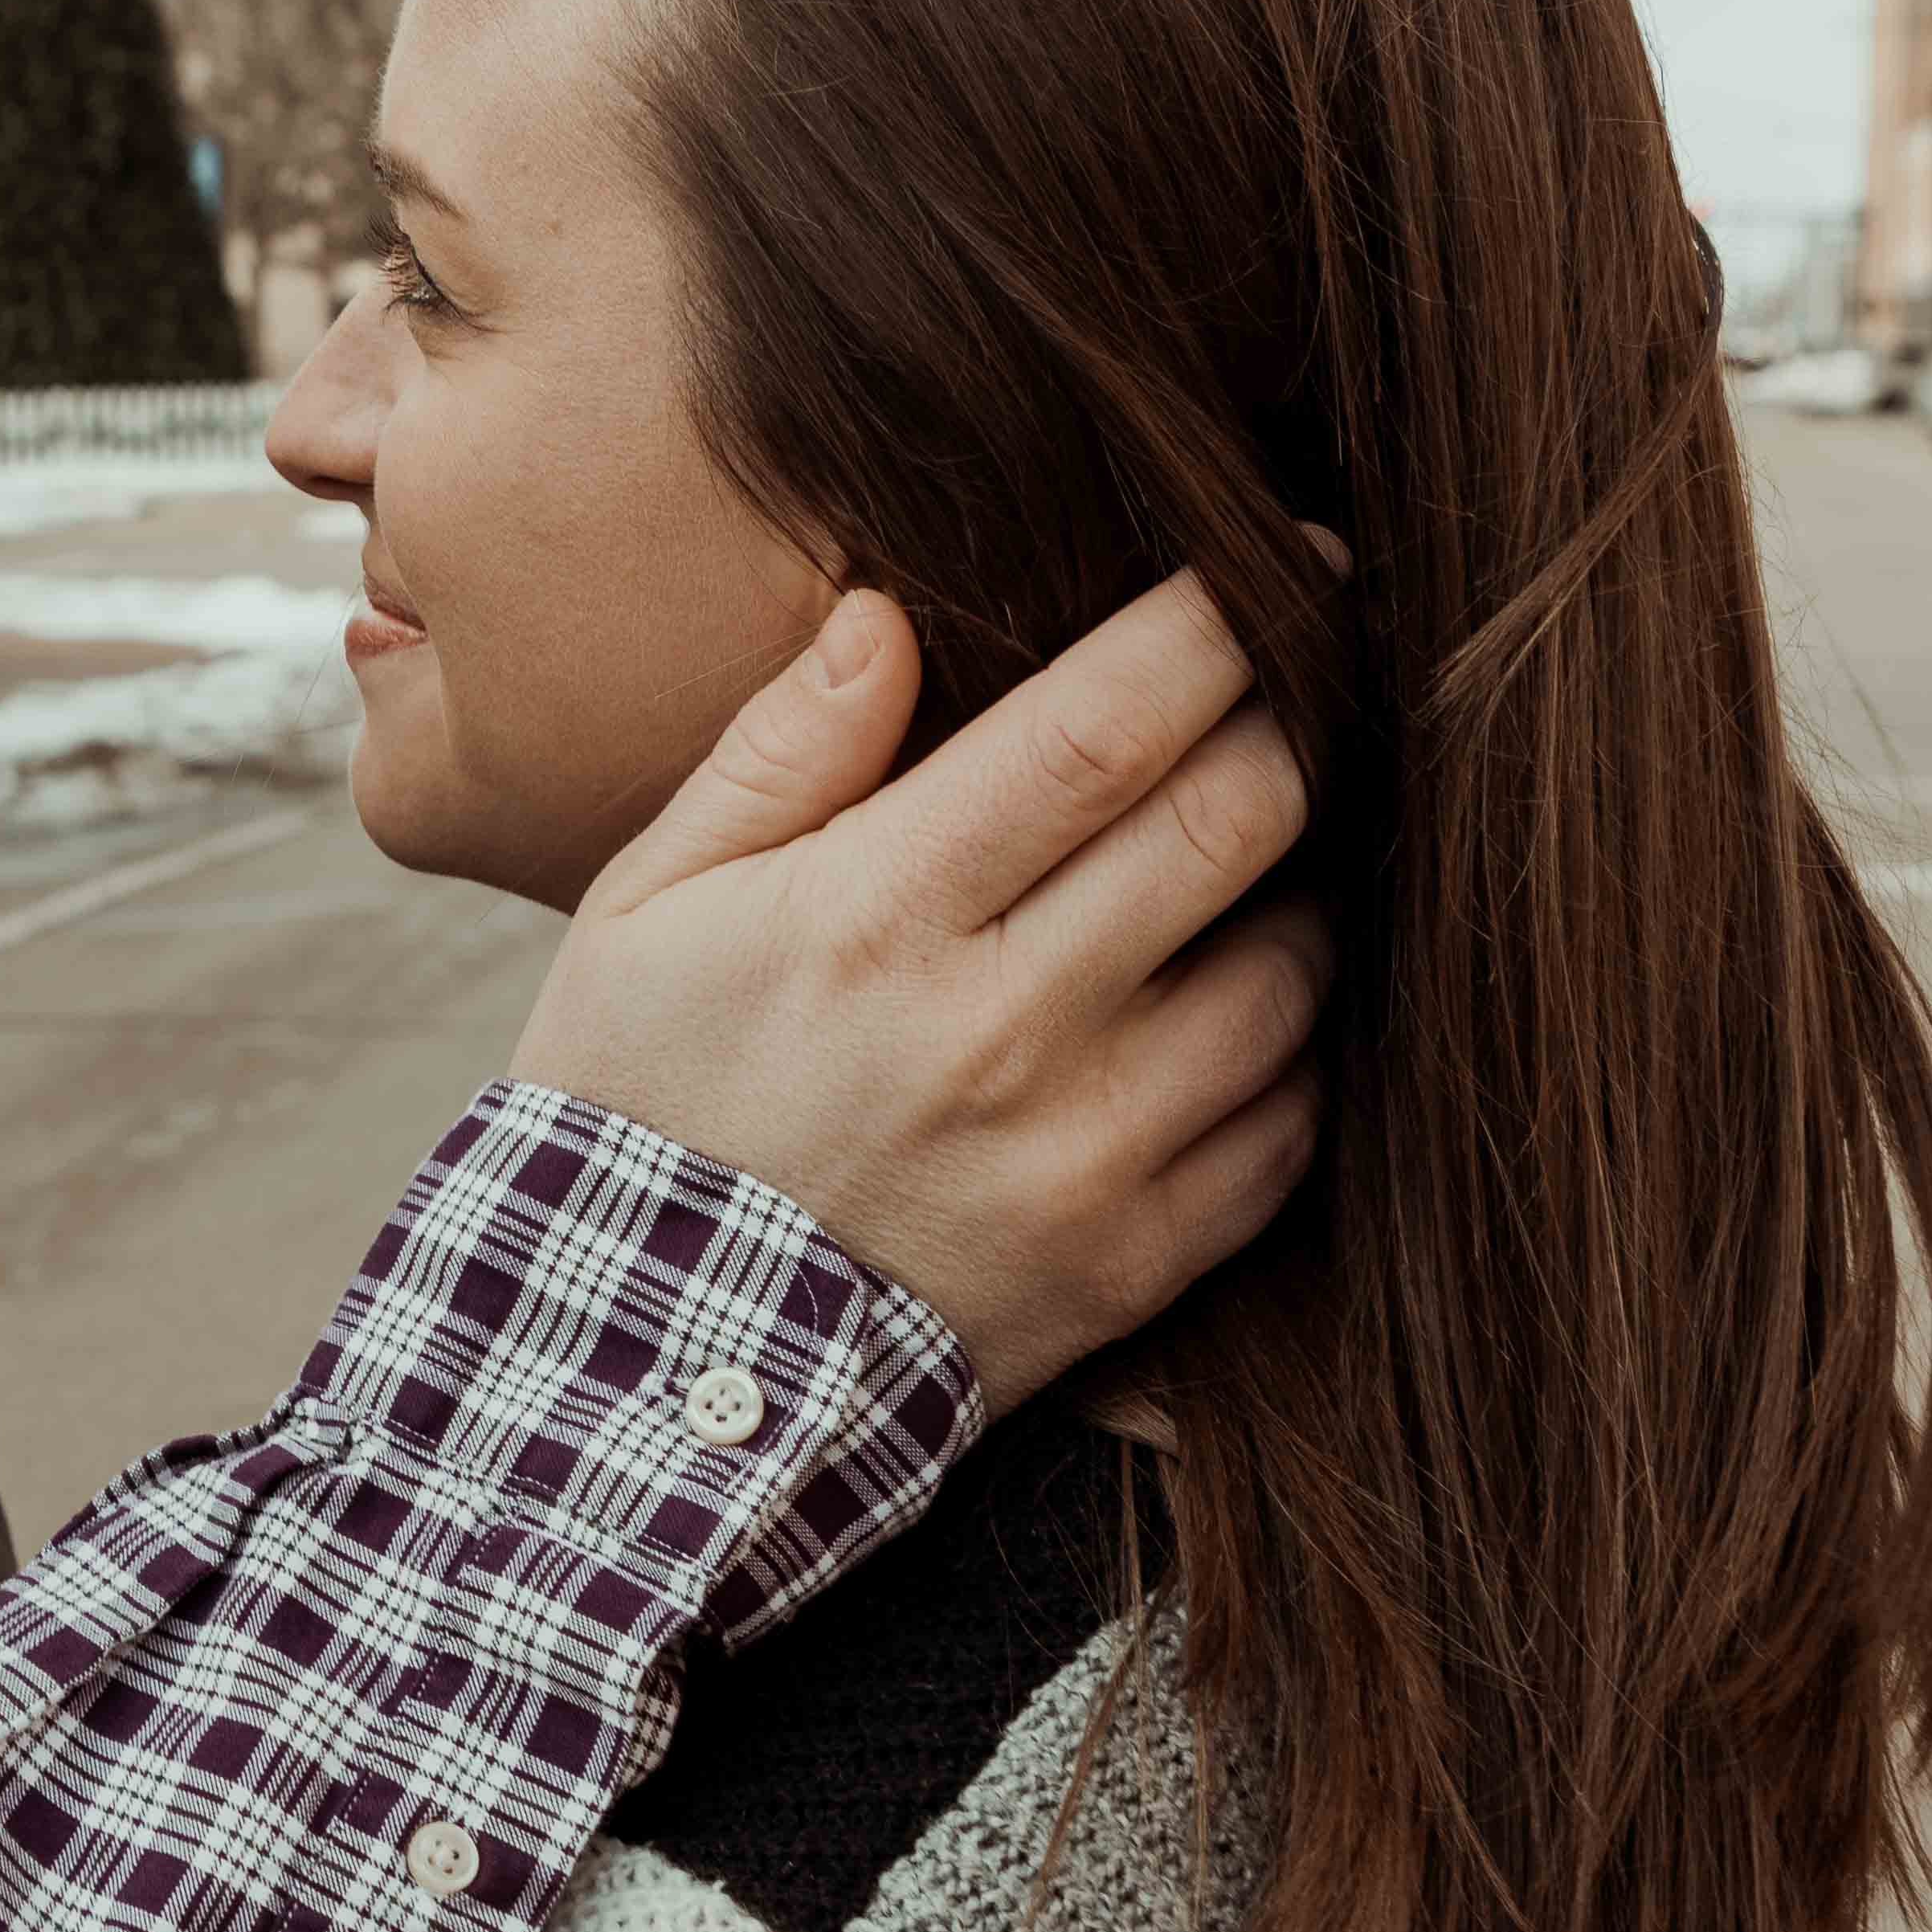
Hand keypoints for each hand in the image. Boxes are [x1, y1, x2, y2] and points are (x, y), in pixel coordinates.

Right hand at [505, 576, 1326, 1404]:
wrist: (635, 1366)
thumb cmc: (637, 1102)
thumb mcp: (644, 906)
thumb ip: (779, 753)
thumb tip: (892, 613)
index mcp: (877, 917)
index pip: (1104, 728)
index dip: (1221, 624)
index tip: (1278, 565)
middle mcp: (1003, 1033)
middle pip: (1239, 822)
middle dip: (1289, 726)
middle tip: (1286, 693)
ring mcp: (1086, 1159)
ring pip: (1296, 970)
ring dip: (1294, 891)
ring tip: (1238, 865)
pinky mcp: (1134, 1267)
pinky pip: (1290, 1126)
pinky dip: (1288, 1050)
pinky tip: (1224, 1010)